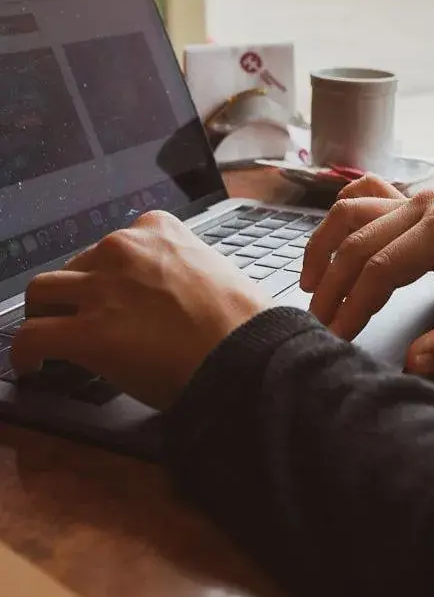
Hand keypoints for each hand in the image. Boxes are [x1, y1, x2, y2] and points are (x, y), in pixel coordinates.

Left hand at [11, 211, 270, 408]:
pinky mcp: (85, 333)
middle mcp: (122, 249)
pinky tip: (32, 367)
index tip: (108, 296)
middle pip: (72, 267)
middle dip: (73, 296)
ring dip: (43, 316)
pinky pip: (30, 337)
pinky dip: (24, 353)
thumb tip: (170, 295)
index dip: (104, 276)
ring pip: (41, 293)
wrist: (246, 352)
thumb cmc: (243, 320)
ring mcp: (101, 289)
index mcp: (156, 229)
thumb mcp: (214, 269)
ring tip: (50, 341)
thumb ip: (181, 269)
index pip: (110, 246)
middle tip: (79, 323)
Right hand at [302, 176, 433, 375]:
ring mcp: (414, 195)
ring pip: (349, 212)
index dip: (354, 305)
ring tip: (310, 289)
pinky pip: (360, 195)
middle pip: (357, 242)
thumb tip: (414, 361)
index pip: (381, 268)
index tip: (338, 337)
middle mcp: (425, 203)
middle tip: (319, 324)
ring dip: (322, 248)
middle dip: (331, 287)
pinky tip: (328, 247)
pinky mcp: (407, 197)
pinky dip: (338, 218)